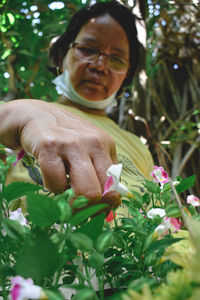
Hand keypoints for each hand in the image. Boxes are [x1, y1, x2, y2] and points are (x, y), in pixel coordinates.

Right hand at [0, 100, 120, 208]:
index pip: (115, 187)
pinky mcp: (49, 147)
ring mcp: (72, 144)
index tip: (94, 210)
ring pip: (85, 192)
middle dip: (89, 209)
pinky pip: (56, 184)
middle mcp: (93, 143)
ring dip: (72, 202)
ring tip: (64, 192)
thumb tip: (111, 204)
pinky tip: (50, 178)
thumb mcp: (89, 149)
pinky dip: (52, 189)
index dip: (105, 205)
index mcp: (106, 145)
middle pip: (103, 193)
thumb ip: (101, 172)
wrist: (35, 116)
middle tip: (77, 209)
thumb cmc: (65, 138)